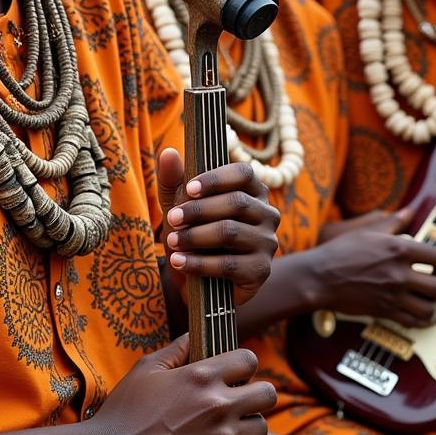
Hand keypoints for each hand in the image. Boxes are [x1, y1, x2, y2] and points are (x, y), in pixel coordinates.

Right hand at [89, 335, 276, 434]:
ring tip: (226, 430)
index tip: (235, 375)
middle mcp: (219, 406)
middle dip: (255, 395)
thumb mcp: (145, 370)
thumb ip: (176, 350)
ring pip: (262, 428)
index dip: (242, 366)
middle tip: (239, 402)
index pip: (249, 359)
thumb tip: (194, 336)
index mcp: (202, 376)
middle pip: (268, 394)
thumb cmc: (124, 415)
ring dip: (247, 427)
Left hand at [157, 148, 279, 306]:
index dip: (216, 179)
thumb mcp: (179, 206)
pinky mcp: (261, 270)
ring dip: (195, 236)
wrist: (201, 282)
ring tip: (172, 241)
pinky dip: (198, 263)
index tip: (190, 189)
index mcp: (253, 190)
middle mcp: (267, 213)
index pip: (243, 173)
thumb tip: (168, 152)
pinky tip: (178, 261)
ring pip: (231, 232)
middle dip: (198, 210)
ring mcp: (268, 243)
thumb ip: (174, 181)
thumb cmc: (193, 235)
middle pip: (236, 202)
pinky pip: (229, 264)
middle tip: (171, 219)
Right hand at [311, 211, 435, 327]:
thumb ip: (393, 222)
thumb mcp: (368, 231)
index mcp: (400, 250)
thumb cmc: (341, 252)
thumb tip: (409, 211)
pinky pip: (413, 321)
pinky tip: (429, 316)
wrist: (320, 278)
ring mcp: (393, 296)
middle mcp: (401, 274)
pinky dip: (426, 321)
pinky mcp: (385, 311)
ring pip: (430, 307)